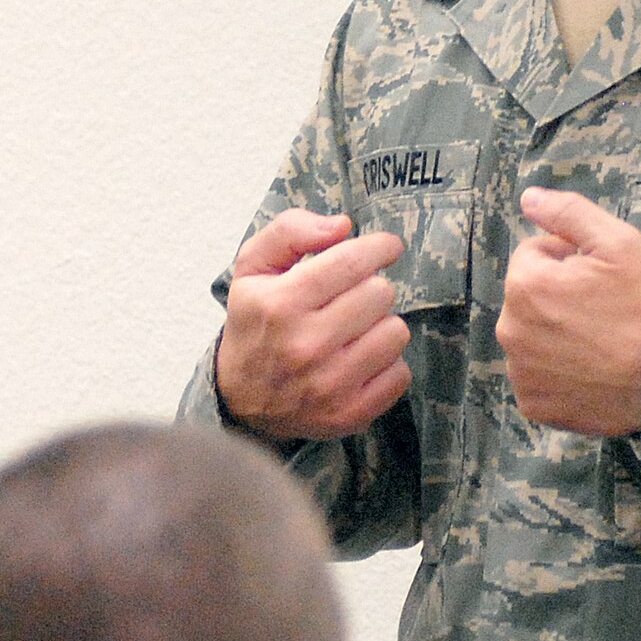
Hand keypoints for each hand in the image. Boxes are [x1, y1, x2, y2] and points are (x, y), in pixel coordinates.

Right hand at [216, 210, 411, 441]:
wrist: (240, 401)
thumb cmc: (255, 326)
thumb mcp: (253, 269)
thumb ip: (290, 232)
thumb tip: (343, 226)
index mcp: (281, 304)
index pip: (353, 262)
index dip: (379, 247)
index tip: (387, 246)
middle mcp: (306, 345)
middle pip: (380, 294)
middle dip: (371, 288)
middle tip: (353, 298)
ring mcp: (330, 385)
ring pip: (396, 332)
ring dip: (381, 325)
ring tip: (356, 330)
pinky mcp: (349, 414)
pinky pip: (400, 374)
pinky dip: (387, 364)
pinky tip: (361, 360)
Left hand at [498, 188, 640, 436]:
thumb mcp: (619, 243)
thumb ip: (568, 213)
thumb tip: (528, 197)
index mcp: (525, 285)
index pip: (535, 255)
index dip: (570, 260)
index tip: (600, 278)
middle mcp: (511, 330)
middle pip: (530, 298)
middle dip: (559, 297)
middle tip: (604, 310)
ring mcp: (520, 373)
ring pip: (533, 338)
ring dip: (557, 335)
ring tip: (600, 342)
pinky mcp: (534, 405)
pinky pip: (539, 378)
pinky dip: (559, 374)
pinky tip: (591, 371)